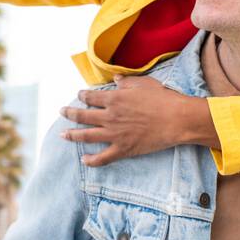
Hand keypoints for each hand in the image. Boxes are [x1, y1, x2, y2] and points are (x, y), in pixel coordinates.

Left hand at [60, 76, 200, 165]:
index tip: (79, 95)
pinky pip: (102, 157)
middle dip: (70, 113)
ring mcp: (114, 134)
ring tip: (63, 135)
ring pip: (86, 135)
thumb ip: (126, 82)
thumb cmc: (163, 99)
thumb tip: (115, 79)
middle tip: (62, 112)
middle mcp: (110, 116)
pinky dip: (91, 160)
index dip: (83, 95)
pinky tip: (84, 159)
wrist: (176, 120)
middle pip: (83, 115)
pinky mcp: (123, 149)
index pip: (91, 97)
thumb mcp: (144, 83)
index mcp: (114, 99)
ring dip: (72, 135)